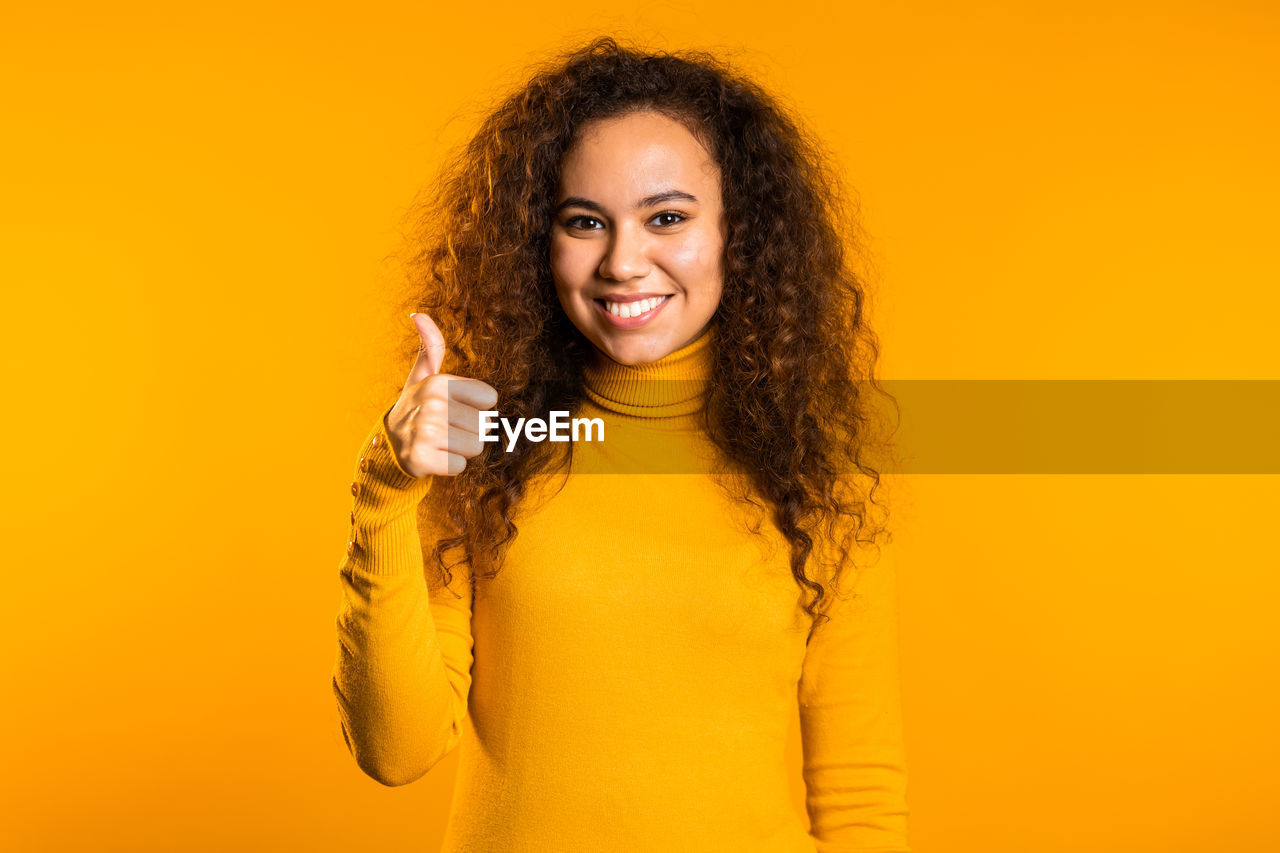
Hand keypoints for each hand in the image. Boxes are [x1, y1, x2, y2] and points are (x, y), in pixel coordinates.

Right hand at [384, 313, 498, 477]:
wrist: (390, 443)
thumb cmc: (418, 406)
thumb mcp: (424, 375)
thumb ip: (430, 345)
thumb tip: (418, 314)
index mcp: (438, 382)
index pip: (490, 399)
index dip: (477, 407)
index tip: (454, 407)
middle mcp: (431, 404)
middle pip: (484, 426)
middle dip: (470, 431)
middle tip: (446, 428)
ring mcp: (425, 432)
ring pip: (476, 447)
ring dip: (462, 449)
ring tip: (442, 442)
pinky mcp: (421, 458)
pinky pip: (460, 466)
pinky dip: (451, 466)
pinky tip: (434, 457)